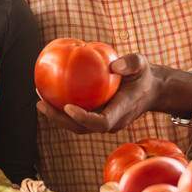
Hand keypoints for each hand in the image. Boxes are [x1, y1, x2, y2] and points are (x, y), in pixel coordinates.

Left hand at [37, 53, 172, 134]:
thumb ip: (131, 63)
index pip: (101, 122)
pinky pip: (78, 118)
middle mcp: (112, 122)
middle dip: (60, 120)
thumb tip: (113, 65)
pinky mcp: (99, 118)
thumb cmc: (144, 75)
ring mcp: (105, 123)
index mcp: (122, 111)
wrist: (152, 91)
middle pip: (82, 128)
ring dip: (56, 117)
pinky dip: (62, 110)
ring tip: (40, 101)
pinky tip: (48, 95)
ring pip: (77, 126)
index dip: (83, 118)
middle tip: (41, 104)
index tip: (67, 106)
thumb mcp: (142, 64)